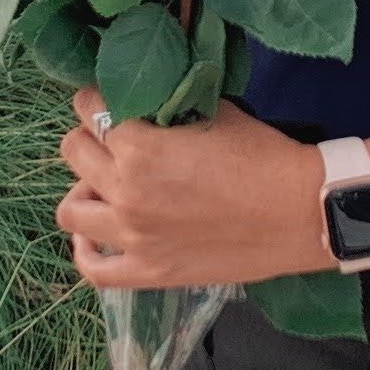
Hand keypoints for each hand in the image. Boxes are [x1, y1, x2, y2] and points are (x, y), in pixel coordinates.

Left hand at [55, 94, 333, 290]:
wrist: (300, 213)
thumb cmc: (264, 156)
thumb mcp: (214, 113)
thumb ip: (169, 106)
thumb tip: (147, 98)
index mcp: (139, 147)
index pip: (91, 109)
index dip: (100, 99)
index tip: (113, 101)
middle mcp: (125, 191)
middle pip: (74, 151)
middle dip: (91, 138)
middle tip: (115, 139)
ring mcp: (132, 237)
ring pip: (70, 208)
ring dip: (84, 189)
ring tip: (106, 184)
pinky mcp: (148, 272)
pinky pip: (92, 268)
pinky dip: (86, 249)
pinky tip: (96, 232)